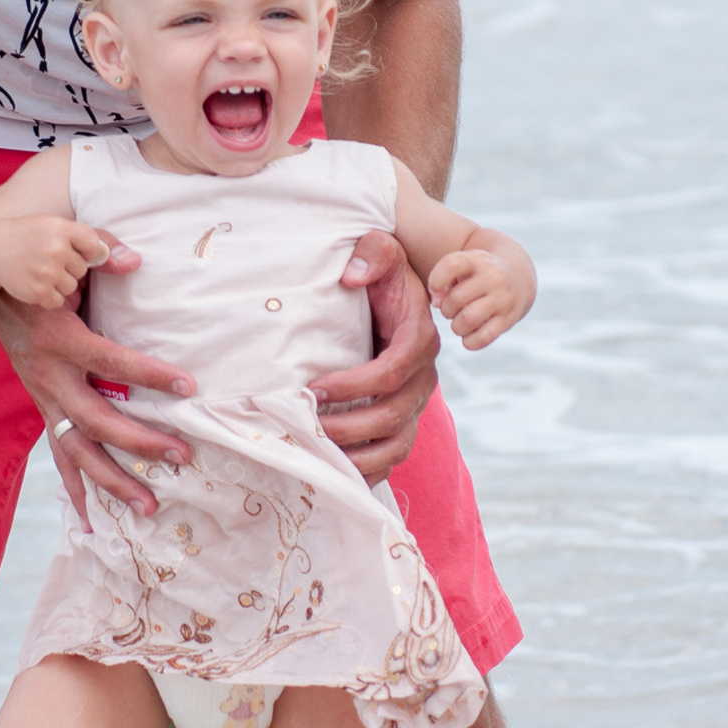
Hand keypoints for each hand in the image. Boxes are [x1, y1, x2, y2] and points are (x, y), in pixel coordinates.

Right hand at [0, 216, 130, 308]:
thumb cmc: (28, 237)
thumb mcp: (58, 229)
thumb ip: (99, 242)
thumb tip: (135, 262)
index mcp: (62, 226)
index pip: (93, 245)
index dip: (79, 250)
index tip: (63, 246)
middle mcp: (55, 247)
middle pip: (83, 269)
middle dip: (67, 267)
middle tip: (44, 258)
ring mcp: (46, 271)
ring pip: (72, 286)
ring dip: (58, 282)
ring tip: (36, 269)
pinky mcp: (39, 291)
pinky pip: (58, 300)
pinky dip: (48, 296)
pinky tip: (32, 283)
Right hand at [0, 230, 193, 521]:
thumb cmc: (39, 275)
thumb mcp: (68, 260)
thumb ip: (102, 254)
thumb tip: (137, 259)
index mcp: (60, 337)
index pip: (112, 361)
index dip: (151, 375)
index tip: (190, 385)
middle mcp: (49, 375)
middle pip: (97, 420)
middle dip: (141, 442)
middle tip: (182, 456)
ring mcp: (43, 398)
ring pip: (78, 450)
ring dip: (114, 480)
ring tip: (150, 506)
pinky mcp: (43, 409)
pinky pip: (59, 456)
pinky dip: (75, 490)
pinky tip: (92, 524)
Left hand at [309, 231, 439, 480]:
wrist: (393, 298)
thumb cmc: (379, 276)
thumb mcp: (380, 252)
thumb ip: (372, 253)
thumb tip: (352, 276)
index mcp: (418, 339)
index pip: (391, 371)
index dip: (354, 385)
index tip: (313, 387)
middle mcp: (423, 377)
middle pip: (393, 415)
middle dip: (348, 427)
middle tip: (305, 427)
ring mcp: (415, 404)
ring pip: (396, 445)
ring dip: (358, 457)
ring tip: (317, 456)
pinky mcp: (404, 422)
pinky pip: (392, 457)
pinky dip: (367, 472)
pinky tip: (333, 474)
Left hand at [428, 249, 522, 349]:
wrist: (517, 277)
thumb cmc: (476, 275)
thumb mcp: (462, 267)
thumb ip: (441, 280)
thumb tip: (437, 304)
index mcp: (477, 260)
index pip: (451, 265)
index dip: (436, 280)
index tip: (436, 289)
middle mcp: (493, 277)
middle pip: (456, 299)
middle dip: (446, 310)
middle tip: (451, 310)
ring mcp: (503, 298)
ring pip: (468, 319)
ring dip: (456, 327)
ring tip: (459, 323)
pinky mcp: (509, 319)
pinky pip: (483, 337)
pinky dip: (470, 341)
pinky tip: (469, 336)